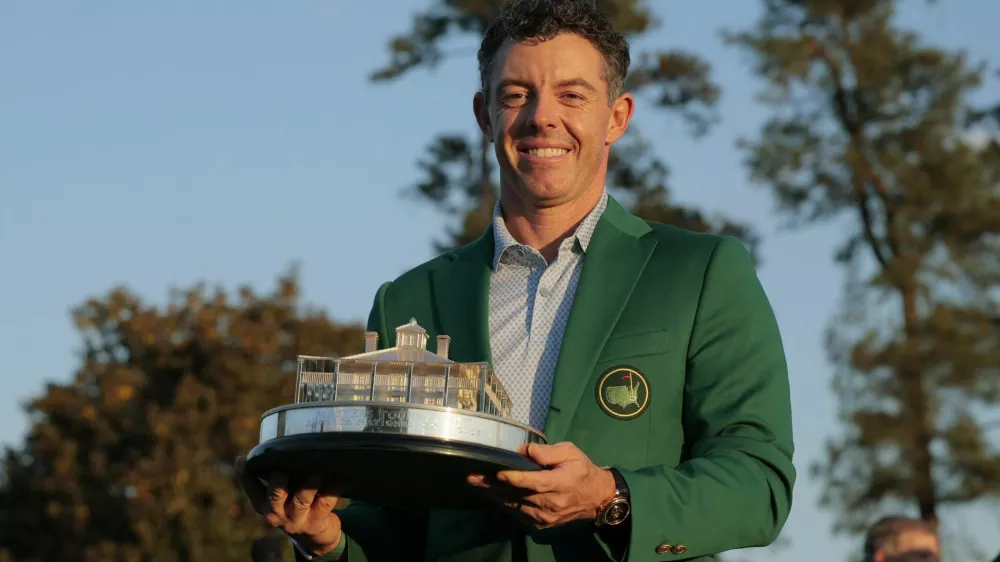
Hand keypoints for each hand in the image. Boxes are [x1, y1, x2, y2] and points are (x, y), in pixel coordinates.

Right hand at [235, 456, 342, 557]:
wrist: (314, 535)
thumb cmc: (294, 504)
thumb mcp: (280, 496)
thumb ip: (276, 476)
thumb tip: (276, 444)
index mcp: (264, 505)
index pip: (251, 489)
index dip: (245, 475)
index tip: (243, 459)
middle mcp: (277, 514)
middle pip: (275, 496)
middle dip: (278, 482)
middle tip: (281, 469)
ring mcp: (298, 518)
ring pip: (302, 499)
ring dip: (309, 484)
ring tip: (315, 472)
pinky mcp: (317, 520)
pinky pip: (327, 501)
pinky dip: (335, 487)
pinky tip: (342, 476)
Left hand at [466, 442, 615, 529]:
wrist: (596, 498)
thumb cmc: (582, 470)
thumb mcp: (571, 452)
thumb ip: (549, 451)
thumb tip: (525, 449)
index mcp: (560, 483)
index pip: (533, 482)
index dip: (513, 478)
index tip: (496, 472)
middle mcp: (550, 503)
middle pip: (517, 495)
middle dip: (493, 486)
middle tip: (472, 477)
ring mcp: (544, 517)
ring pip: (514, 506)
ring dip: (494, 496)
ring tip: (476, 485)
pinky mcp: (541, 524)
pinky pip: (518, 515)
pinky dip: (504, 505)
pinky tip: (492, 496)